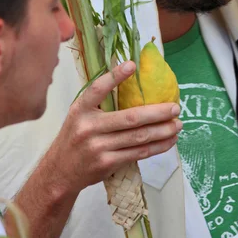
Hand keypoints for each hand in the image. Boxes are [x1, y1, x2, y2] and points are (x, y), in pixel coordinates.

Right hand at [44, 61, 181, 195]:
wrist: (60, 172)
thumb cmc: (76, 136)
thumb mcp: (79, 114)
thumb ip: (99, 101)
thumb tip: (131, 80)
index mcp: (80, 109)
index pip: (97, 89)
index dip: (115, 76)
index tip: (133, 64)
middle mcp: (89, 127)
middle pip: (130, 118)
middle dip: (157, 112)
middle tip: (175, 107)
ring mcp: (98, 147)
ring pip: (138, 137)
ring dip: (163, 131)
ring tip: (178, 124)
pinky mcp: (107, 164)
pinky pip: (138, 153)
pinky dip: (157, 146)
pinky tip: (169, 140)